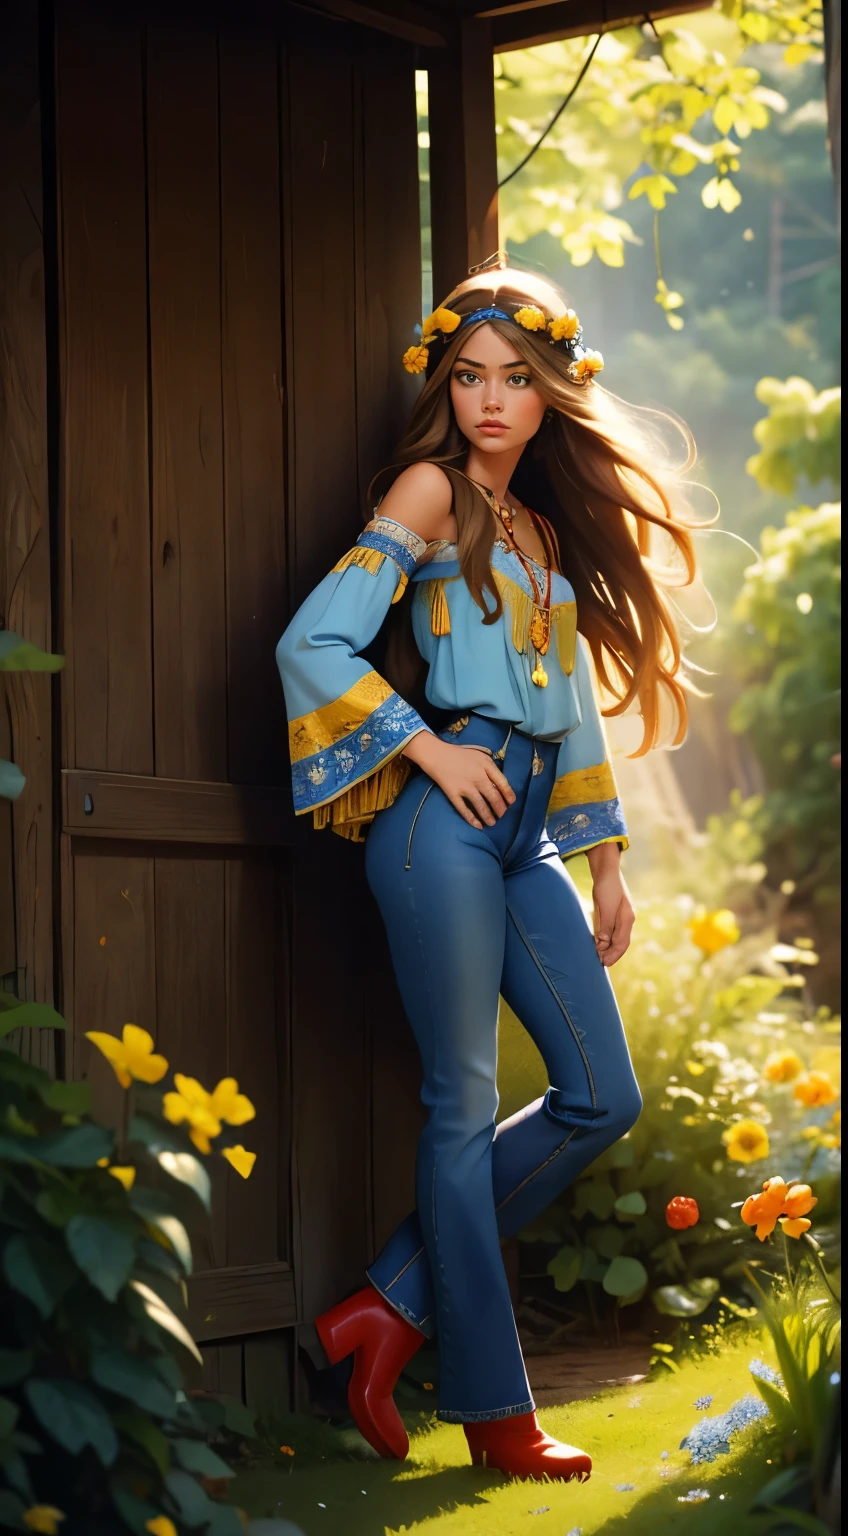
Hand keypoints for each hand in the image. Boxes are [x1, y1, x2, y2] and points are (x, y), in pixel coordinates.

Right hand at [402, 732, 514, 827]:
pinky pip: (464, 810)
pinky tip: (478, 826)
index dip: (509, 795)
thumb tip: (501, 784)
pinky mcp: (453, 793)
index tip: (511, 803)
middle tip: (502, 814)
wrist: (437, 754)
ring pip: (481, 806)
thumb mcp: (480, 755)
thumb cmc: (460, 754)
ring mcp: (465, 786)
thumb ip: (491, 768)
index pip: (503, 783)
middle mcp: (478, 777)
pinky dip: (472, 819)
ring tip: (492, 823)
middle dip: (500, 809)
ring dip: (488, 816)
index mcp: (486, 765)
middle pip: (494, 797)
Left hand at [588, 851, 634, 966]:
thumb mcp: (605, 906)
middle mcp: (626, 920)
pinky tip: (600, 944)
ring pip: (617, 938)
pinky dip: (607, 940)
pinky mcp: (614, 914)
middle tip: (600, 963)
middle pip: (621, 943)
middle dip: (612, 954)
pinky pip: (612, 932)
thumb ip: (606, 925)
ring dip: (609, 949)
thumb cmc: (606, 887)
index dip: (613, 954)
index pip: (622, 943)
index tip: (604, 962)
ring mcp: (621, 917)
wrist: (606, 870)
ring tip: (599, 957)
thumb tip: (604, 943)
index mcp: (627, 919)